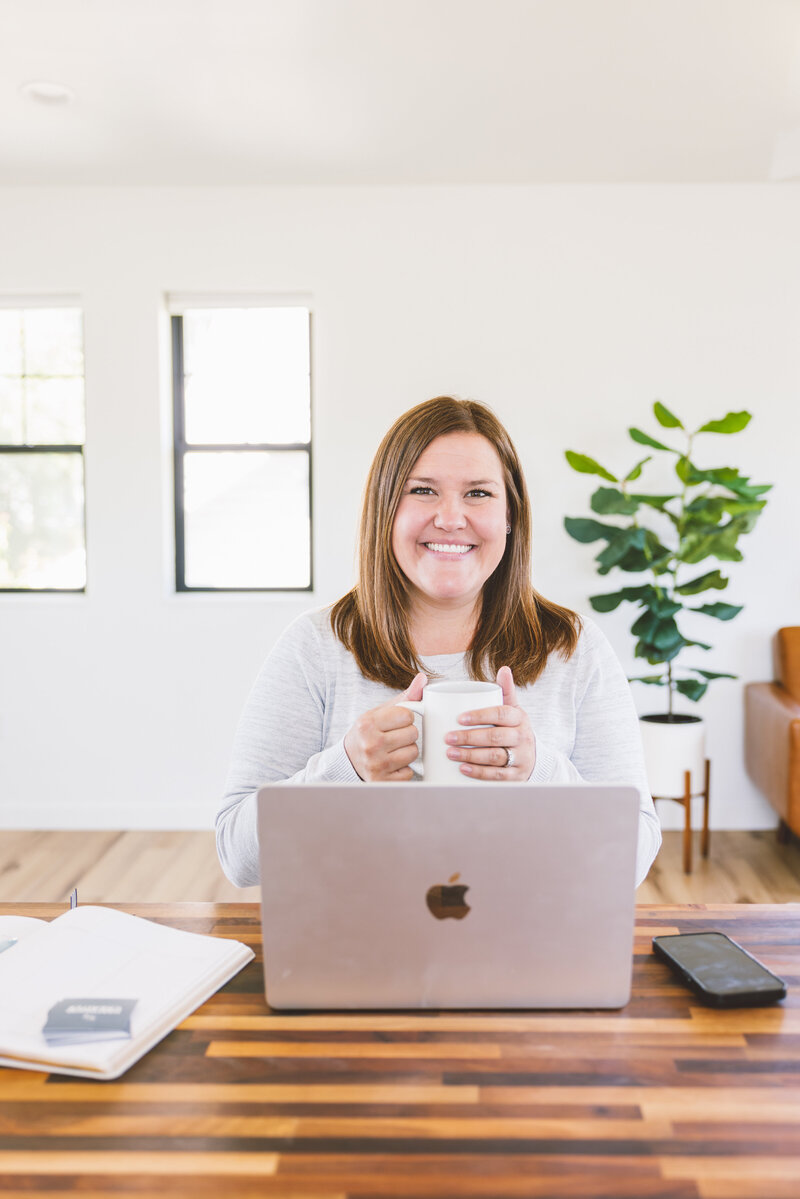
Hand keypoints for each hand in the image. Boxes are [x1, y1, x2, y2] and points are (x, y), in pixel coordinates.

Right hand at [344, 672, 425, 781]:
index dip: (405, 718)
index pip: (407, 715)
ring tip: (393, 750)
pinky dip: (403, 769)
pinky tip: (391, 764)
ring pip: (414, 752)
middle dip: (407, 734)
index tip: (395, 722)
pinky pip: (409, 772)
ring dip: (407, 751)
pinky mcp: (382, 781)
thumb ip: (405, 697)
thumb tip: (423, 678)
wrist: (348, 760)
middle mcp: (371, 744)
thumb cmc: (368, 732)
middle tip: (393, 737)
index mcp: (368, 723)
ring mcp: (376, 765)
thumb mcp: (380, 712)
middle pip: (413, 733)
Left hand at [444, 666, 535, 780]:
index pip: (500, 714)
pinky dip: (479, 773)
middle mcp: (523, 737)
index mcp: (519, 718)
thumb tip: (503, 669)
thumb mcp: (513, 709)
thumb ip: (505, 690)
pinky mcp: (517, 777)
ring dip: (470, 755)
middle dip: (469, 738)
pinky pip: (498, 775)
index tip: (459, 718)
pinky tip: (463, 769)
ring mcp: (521, 758)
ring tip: (450, 753)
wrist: (532, 757)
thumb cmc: (513, 729)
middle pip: (495, 737)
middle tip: (447, 737)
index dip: (480, 715)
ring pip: (495, 757)